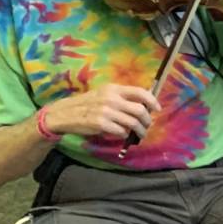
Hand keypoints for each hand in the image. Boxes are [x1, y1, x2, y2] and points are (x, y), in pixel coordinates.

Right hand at [42, 84, 160, 138]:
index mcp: (113, 89)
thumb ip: (121, 98)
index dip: (152, 101)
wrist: (65, 113)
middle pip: (140, 110)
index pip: (140, 92)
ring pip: (133, 123)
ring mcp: (106, 111)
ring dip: (139, 131)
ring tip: (140, 134)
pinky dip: (125, 135)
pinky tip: (122, 134)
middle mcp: (111, 98)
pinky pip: (121, 131)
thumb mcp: (104, 94)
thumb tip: (144, 106)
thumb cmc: (88, 104)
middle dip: (147, 121)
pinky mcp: (100, 124)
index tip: (157, 109)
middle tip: (147, 126)